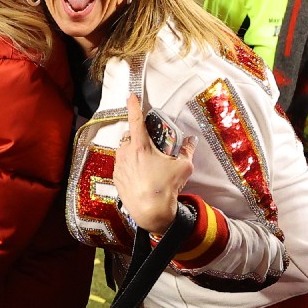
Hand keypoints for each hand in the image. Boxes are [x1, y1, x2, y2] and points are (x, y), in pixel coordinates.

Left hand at [113, 93, 196, 233]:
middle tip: (151, 145)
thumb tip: (191, 141)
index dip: (133, 106)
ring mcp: (119, 165)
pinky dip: (130, 165)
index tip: (130, 96)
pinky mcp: (116, 177)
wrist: (151, 211)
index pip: (136, 120)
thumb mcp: (183, 167)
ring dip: (133, 151)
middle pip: (130, 136)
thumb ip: (186, 150)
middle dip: (139, 136)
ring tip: (148, 164)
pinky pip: (122, 164)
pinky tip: (141, 175)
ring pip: (124, 150)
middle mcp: (126, 153)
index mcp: (140, 146)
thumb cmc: (166, 188)